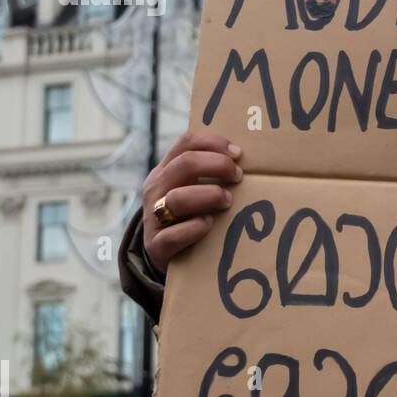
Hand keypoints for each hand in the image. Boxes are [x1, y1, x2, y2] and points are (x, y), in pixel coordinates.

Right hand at [142, 131, 242, 273]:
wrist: (164, 254)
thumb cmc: (189, 214)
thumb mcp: (191, 187)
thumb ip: (208, 172)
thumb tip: (244, 158)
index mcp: (165, 170)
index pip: (186, 143)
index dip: (214, 143)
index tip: (238, 154)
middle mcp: (156, 189)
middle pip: (185, 164)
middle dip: (218, 166)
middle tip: (238, 177)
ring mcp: (153, 217)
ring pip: (178, 199)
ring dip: (210, 196)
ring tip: (228, 201)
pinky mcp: (155, 246)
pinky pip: (173, 235)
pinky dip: (195, 228)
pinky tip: (209, 225)